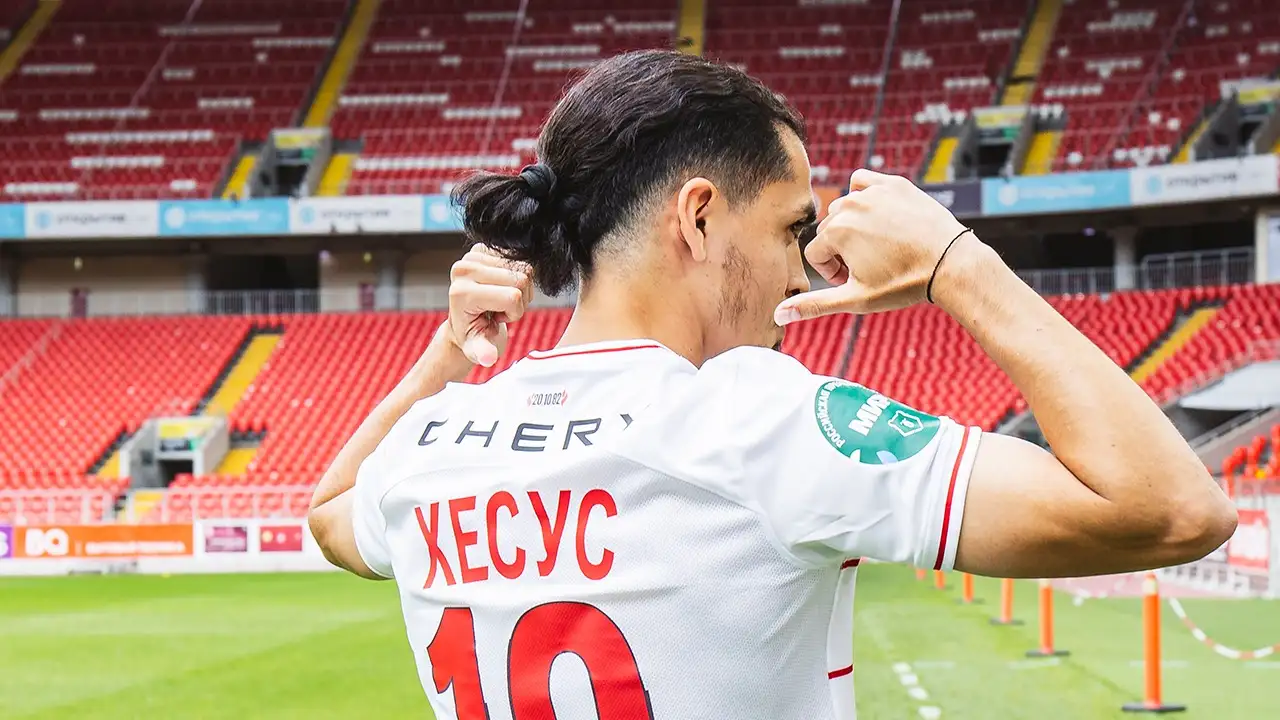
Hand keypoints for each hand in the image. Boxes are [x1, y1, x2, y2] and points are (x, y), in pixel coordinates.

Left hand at [447, 244, 532, 366]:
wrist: (466, 320)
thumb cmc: (474, 335)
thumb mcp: (478, 349)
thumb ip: (484, 353)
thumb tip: (487, 358)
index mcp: (462, 292)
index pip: (513, 296)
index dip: (514, 313)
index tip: (497, 319)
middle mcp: (464, 268)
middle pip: (521, 279)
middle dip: (519, 300)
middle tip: (500, 310)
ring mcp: (472, 254)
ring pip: (525, 268)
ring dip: (521, 289)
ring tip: (501, 299)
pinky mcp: (483, 247)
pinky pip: (521, 258)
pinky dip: (518, 276)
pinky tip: (502, 287)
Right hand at [774, 170, 972, 322]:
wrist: (951, 263)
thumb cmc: (904, 284)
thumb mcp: (855, 299)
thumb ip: (814, 305)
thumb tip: (778, 316)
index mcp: (836, 232)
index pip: (815, 253)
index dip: (831, 272)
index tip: (854, 281)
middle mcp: (851, 206)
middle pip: (829, 230)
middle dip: (842, 250)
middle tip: (868, 267)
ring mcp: (874, 192)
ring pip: (845, 207)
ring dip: (853, 225)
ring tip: (877, 246)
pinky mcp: (895, 184)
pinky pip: (864, 183)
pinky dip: (865, 196)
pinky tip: (880, 217)